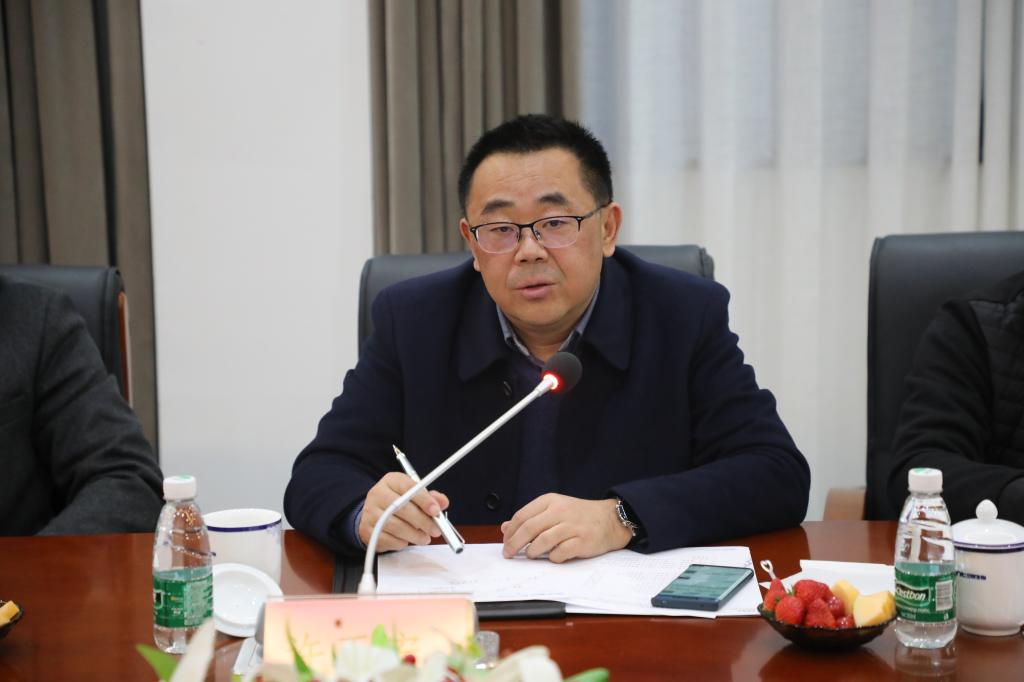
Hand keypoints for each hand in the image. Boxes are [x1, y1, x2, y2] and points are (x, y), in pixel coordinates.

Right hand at [359, 472, 449, 551]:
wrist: (374, 514)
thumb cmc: (398, 502)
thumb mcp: (414, 494)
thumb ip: (430, 497)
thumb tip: (443, 502)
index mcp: (391, 481)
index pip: (408, 488)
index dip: (424, 500)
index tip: (436, 511)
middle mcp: (378, 494)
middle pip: (403, 508)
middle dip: (423, 521)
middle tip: (436, 529)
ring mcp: (370, 513)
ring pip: (397, 526)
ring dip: (415, 535)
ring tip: (425, 537)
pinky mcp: (368, 531)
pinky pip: (389, 540)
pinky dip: (402, 542)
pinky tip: (408, 539)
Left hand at [500, 493, 632, 562]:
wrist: (611, 519)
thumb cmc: (579, 516)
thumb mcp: (554, 509)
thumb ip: (530, 517)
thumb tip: (505, 528)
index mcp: (550, 501)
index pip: (522, 516)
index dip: (510, 532)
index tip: (505, 543)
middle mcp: (560, 511)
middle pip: (529, 528)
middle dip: (514, 544)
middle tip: (508, 554)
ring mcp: (572, 526)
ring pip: (542, 541)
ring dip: (531, 551)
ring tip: (530, 555)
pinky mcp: (582, 541)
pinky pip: (559, 553)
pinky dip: (552, 557)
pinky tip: (553, 556)